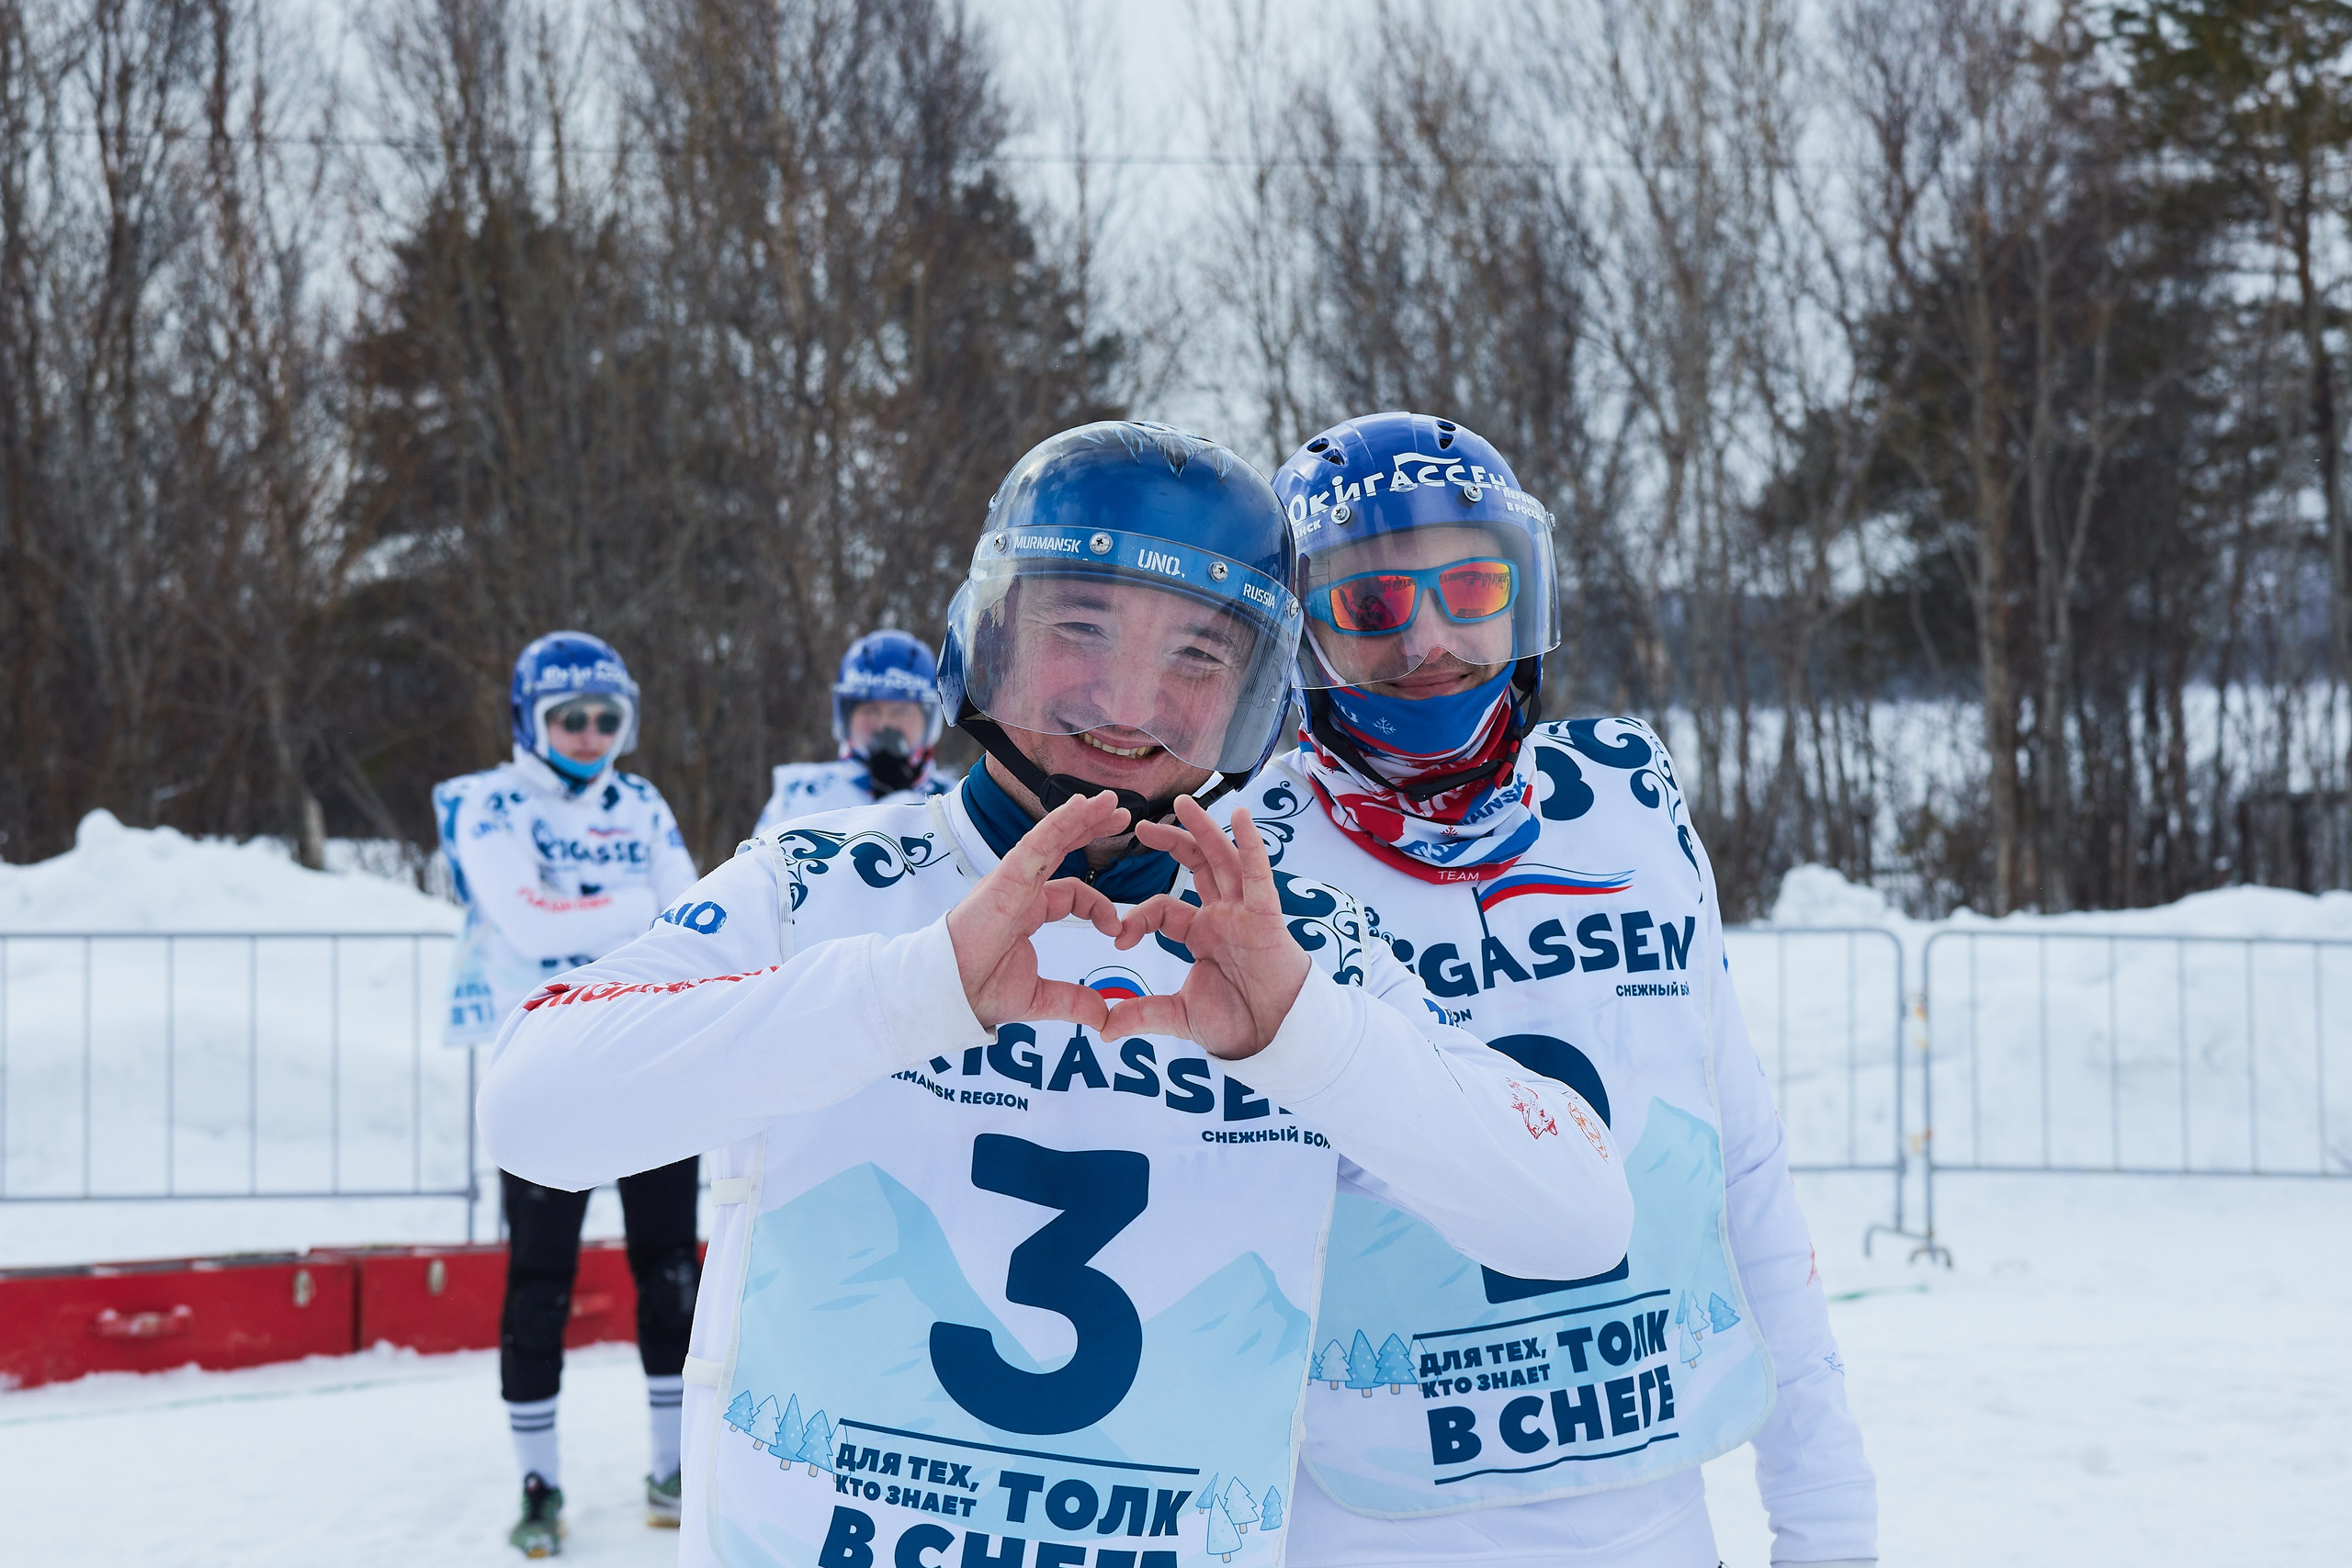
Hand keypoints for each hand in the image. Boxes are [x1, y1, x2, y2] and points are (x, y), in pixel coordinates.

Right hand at [947, 791, 1128, 1029]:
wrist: (949, 994)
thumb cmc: (980, 991)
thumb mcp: (1039, 998)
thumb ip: (1073, 1002)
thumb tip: (1105, 1017)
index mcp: (1029, 911)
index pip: (1073, 894)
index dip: (1101, 907)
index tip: (1116, 931)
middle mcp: (1022, 890)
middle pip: (1062, 849)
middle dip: (1092, 829)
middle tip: (1122, 814)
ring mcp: (1013, 880)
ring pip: (1052, 838)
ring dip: (1082, 817)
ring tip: (1111, 800)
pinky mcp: (1006, 877)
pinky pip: (1037, 843)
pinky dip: (1059, 823)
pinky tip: (1082, 806)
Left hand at [1108, 799, 1309, 1058]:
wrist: (1276, 1039)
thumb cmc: (1237, 1023)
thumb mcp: (1179, 1016)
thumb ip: (1142, 1014)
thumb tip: (1102, 1031)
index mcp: (1201, 934)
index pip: (1163, 909)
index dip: (1138, 919)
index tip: (1117, 938)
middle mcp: (1222, 915)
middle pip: (1196, 866)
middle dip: (1171, 842)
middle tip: (1141, 826)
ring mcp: (1245, 912)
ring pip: (1223, 859)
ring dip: (1203, 829)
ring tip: (1182, 803)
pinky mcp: (1267, 916)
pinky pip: (1259, 875)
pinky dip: (1250, 845)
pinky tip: (1240, 817)